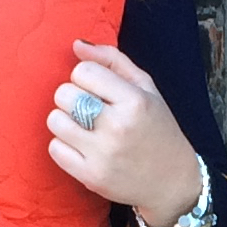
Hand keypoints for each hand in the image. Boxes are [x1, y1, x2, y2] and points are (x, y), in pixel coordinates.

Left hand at [46, 40, 201, 226]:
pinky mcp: (91, 176)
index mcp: (134, 101)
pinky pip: (55, 149)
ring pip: (55, 120)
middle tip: (89, 109)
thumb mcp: (146, 89)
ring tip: (84, 127)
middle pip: (64, 94)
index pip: (83, 71)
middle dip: (73, 97)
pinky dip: (64, 145)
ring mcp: (103, 154)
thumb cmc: (158, 129)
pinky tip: (82, 146)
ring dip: (66, 120)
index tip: (99, 90)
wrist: (172, 182)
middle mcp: (118, 127)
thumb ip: (112, 61)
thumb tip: (76, 45)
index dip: (87, 77)